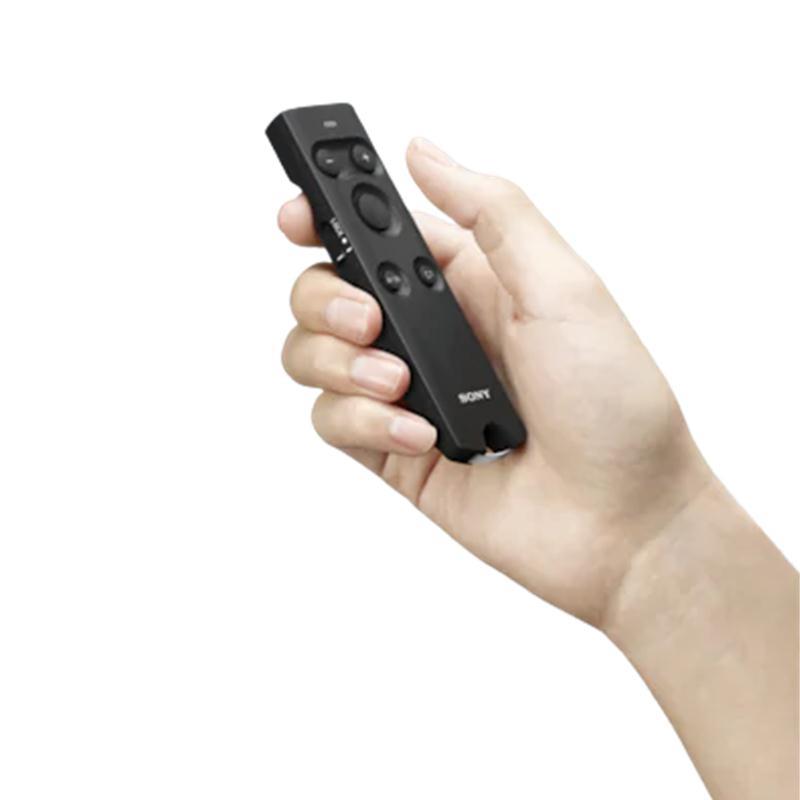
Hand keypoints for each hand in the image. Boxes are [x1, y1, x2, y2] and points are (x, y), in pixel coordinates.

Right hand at [279, 137, 710, 625]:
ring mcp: (406, 394)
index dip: (324, 219)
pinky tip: (421, 436)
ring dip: (339, 363)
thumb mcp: (563, 286)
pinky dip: (362, 424)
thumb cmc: (614, 404)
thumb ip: (491, 212)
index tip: (300, 217)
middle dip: (325, 300)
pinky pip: (332, 423)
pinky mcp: (393, 452)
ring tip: (399, 383)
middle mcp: (429, 334)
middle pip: (324, 293)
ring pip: (312, 356)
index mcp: (466, 283)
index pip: (373, 236)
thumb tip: (423, 151)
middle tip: (370, 320)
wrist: (623, 521)